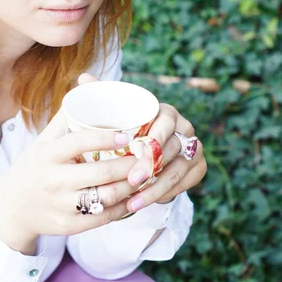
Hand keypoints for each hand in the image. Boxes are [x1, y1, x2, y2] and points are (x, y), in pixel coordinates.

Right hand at [0, 107, 138, 251]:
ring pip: (107, 197)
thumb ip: (66, 118)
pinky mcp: (67, 227)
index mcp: (47, 155)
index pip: (80, 142)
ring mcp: (60, 206)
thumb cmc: (33, 168)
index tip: (128, 134)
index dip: (106, 138)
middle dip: (130, 165)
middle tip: (147, 157)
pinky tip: (134, 197)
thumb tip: (86, 85)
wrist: (11, 210)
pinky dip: (123, 208)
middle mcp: (53, 180)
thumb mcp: (42, 142)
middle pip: (101, 173)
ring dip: (131, 187)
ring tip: (146, 176)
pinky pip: (103, 218)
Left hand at [77, 74, 206, 214]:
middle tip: (130, 180)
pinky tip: (143, 204)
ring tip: (133, 201)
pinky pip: (183, 184)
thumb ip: (101, 94)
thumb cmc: (127, 129)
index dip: (153, 137)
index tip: (135, 151)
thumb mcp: (115, 113)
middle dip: (150, 167)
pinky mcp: (197, 169)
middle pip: (172, 148)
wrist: (146, 153)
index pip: (166, 121)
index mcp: (167, 112)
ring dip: (155, 188)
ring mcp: (194, 149)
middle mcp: (185, 129)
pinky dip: (163, 195)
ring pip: (178, 170)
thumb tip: (84, 77)